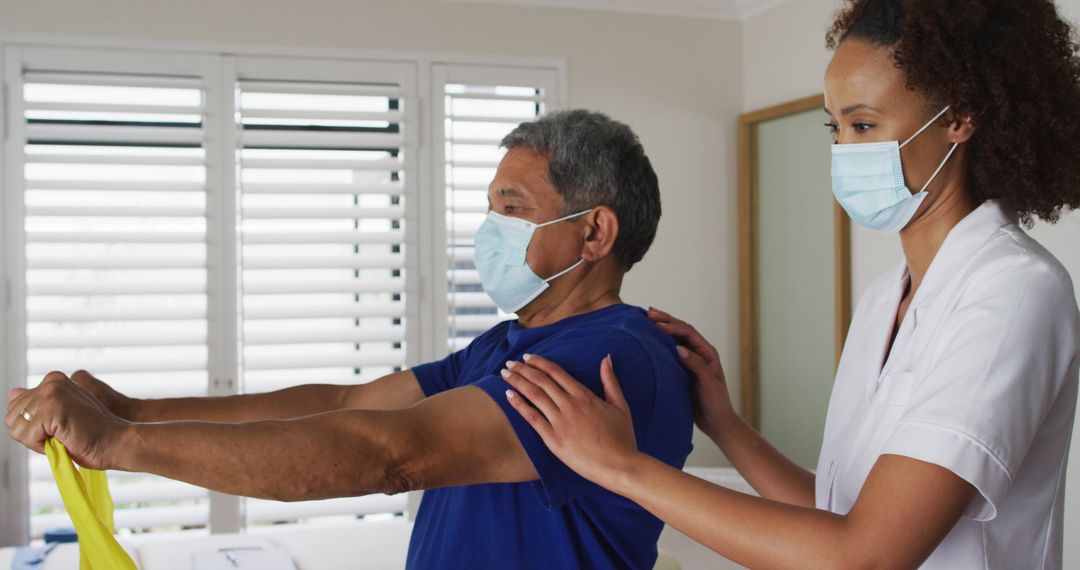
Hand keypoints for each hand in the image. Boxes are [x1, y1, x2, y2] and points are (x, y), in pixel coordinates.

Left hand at [5, 372, 128, 469]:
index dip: (34, 427)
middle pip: (12, 417)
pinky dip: (43, 446)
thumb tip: (12, 392)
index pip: (16, 408)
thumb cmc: (92, 434)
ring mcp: (51, 393)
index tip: (59, 428)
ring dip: (38, 441)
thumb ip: (36, 404)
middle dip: (32, 433)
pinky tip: (65, 439)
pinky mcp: (52, 408)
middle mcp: (51, 382)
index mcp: (53, 380)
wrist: (116, 442)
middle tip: (62, 434)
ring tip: (63, 437)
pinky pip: (28, 436)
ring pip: (17, 428)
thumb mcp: (59, 416)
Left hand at [502, 354, 640, 486]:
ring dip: (518, 382)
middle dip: (523, 369)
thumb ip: (610, 381)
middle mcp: (570, 405)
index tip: (527, 357)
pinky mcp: (553, 440)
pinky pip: (532, 418)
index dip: (540, 363)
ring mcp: (560, 422)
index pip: (557, 373)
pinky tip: (508, 395)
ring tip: (504, 374)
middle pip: (541, 381)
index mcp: (584, 396)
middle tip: (510, 363)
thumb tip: (606, 358)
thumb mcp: (620, 405)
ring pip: (534, 395)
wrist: (620, 465)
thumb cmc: (623, 438)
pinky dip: (519, 405)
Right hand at [647, 307, 734, 438]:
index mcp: (707, 353)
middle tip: (649, 312)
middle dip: (666, 320)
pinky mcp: (683, 369)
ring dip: (663, 327)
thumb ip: (695, 365)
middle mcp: (699, 353)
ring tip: (648, 317)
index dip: (673, 326)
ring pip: (676, 338)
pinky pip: (670, 351)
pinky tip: (651, 338)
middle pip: (682, 331)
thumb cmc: (716, 403)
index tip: (657, 324)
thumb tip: (678, 348)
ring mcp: (691, 360)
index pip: (688, 333)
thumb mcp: (708, 383)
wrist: (716, 421)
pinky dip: (661, 342)